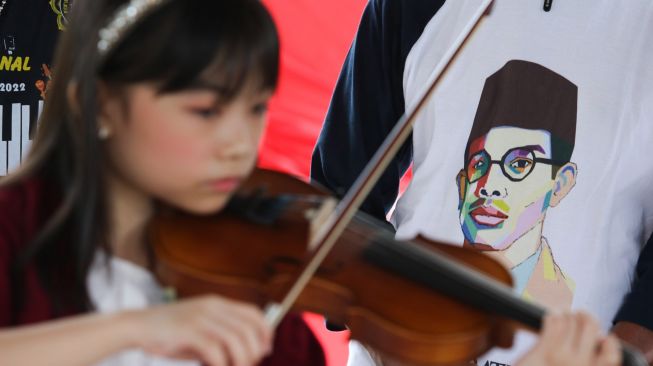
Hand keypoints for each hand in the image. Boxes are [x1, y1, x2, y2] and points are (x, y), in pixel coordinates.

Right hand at [128, 295, 272, 365]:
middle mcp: (212, 307)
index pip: (253, 313)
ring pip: (235, 340)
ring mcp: (200, 318)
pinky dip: (221, 364)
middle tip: (246, 365)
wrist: (137, 326)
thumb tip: (251, 353)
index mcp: (218, 304)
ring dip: (240, 360)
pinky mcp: (188, 331)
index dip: (265, 332)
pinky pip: (214, 350)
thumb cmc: (171, 333)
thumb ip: (222, 335)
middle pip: (248, 329)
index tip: (264, 350)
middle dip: (253, 351)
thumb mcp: (200, 327)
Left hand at [515, 312, 620, 365]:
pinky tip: (551, 317)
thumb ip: (586, 361)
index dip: (610, 343)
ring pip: (570, 319)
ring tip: (562, 314)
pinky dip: (553, 315)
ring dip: (565, 313)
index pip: (611, 355)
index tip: (604, 337)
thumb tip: (599, 339)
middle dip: (584, 316)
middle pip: (590, 325)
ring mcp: (561, 357)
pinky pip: (553, 321)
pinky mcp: (542, 348)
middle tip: (579, 315)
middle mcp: (579, 365)